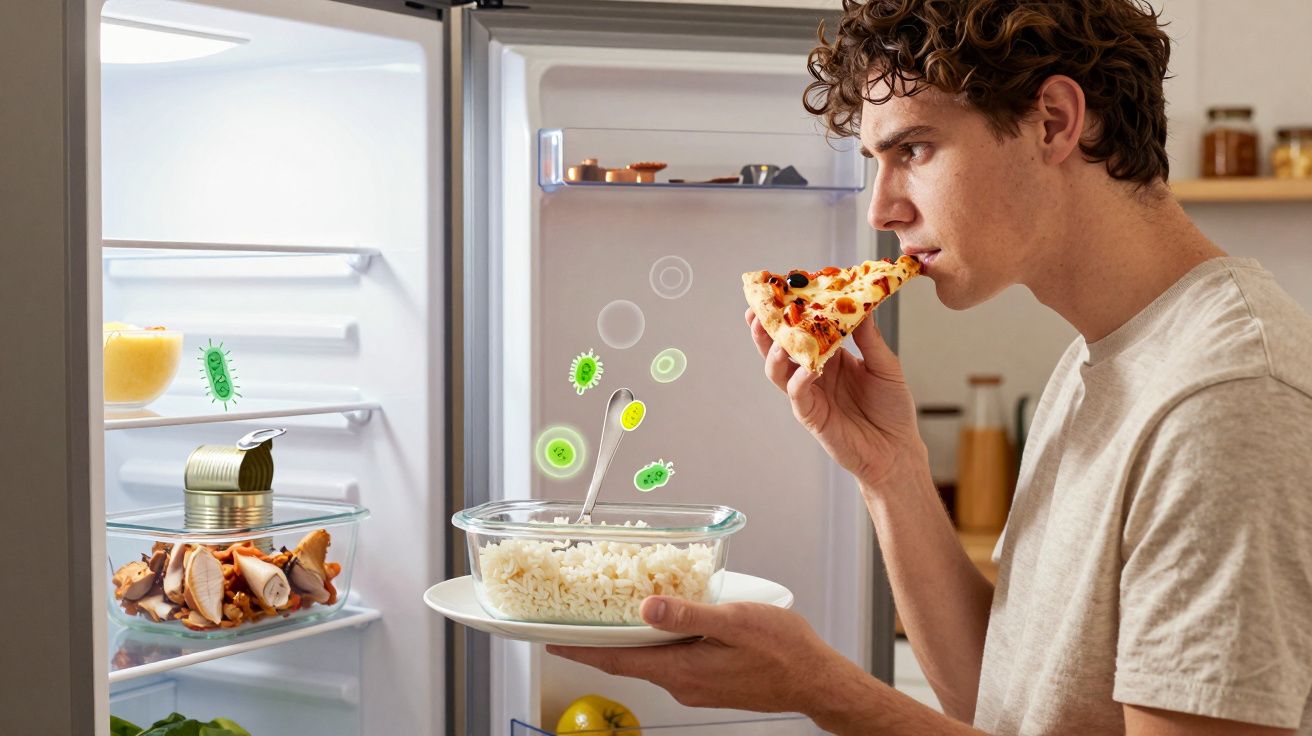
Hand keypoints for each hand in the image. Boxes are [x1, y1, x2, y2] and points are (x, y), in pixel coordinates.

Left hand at [546, 596, 868, 714]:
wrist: (815, 679)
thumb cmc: (782, 651)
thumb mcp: (735, 622)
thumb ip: (688, 615)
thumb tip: (646, 607)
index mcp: (681, 669)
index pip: (616, 658)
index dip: (580, 648)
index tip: (550, 640)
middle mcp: (682, 682)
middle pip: (628, 658)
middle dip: (598, 641)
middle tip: (571, 621)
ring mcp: (695, 684)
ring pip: (650, 658)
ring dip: (628, 639)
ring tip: (610, 615)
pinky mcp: (708, 679)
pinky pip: (671, 659)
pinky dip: (656, 642)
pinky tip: (661, 623)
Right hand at [745, 307, 925, 485]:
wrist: (898, 449)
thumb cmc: (892, 408)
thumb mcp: (886, 365)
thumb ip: (870, 338)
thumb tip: (861, 305)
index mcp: (831, 356)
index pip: (803, 329)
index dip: (790, 312)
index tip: (780, 290)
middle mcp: (814, 372)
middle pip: (780, 346)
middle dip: (766, 328)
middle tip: (757, 310)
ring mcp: (810, 394)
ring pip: (778, 369)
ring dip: (774, 352)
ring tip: (778, 336)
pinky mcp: (811, 416)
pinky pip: (797, 394)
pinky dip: (798, 380)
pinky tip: (807, 370)